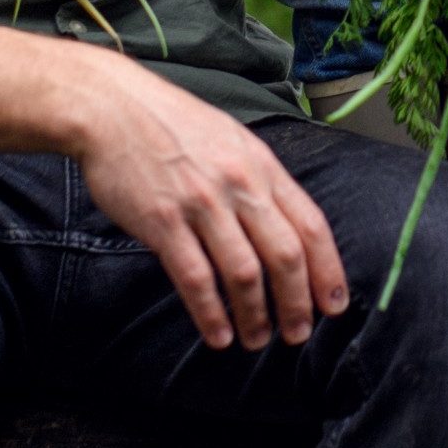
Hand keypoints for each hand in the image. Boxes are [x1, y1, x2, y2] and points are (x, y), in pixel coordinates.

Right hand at [69, 62, 348, 350]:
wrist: (113, 107)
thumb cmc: (172, 124)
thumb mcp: (233, 141)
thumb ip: (259, 182)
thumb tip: (284, 226)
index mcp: (262, 166)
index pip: (311, 225)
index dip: (328, 271)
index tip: (335, 305)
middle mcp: (239, 185)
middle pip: (285, 255)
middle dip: (298, 303)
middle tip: (299, 334)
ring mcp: (201, 203)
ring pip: (244, 272)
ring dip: (256, 316)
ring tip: (258, 340)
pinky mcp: (162, 221)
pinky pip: (195, 277)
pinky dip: (211, 314)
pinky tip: (218, 335)